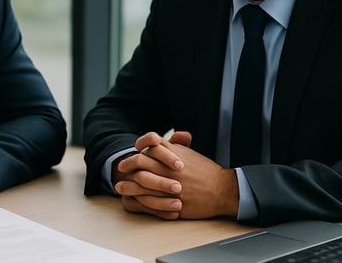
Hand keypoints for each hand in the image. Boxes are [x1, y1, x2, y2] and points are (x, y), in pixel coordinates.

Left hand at [115, 132, 239, 219]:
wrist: (222, 189)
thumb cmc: (206, 172)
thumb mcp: (190, 154)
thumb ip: (174, 146)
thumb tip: (160, 141)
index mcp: (174, 154)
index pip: (150, 144)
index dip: (138, 147)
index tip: (133, 151)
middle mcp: (170, 167)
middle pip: (141, 162)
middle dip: (128, 164)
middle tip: (120, 168)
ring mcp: (170, 184)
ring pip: (142, 182)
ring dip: (129, 184)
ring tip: (119, 186)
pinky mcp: (172, 200)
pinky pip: (151, 200)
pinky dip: (139, 199)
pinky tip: (132, 200)